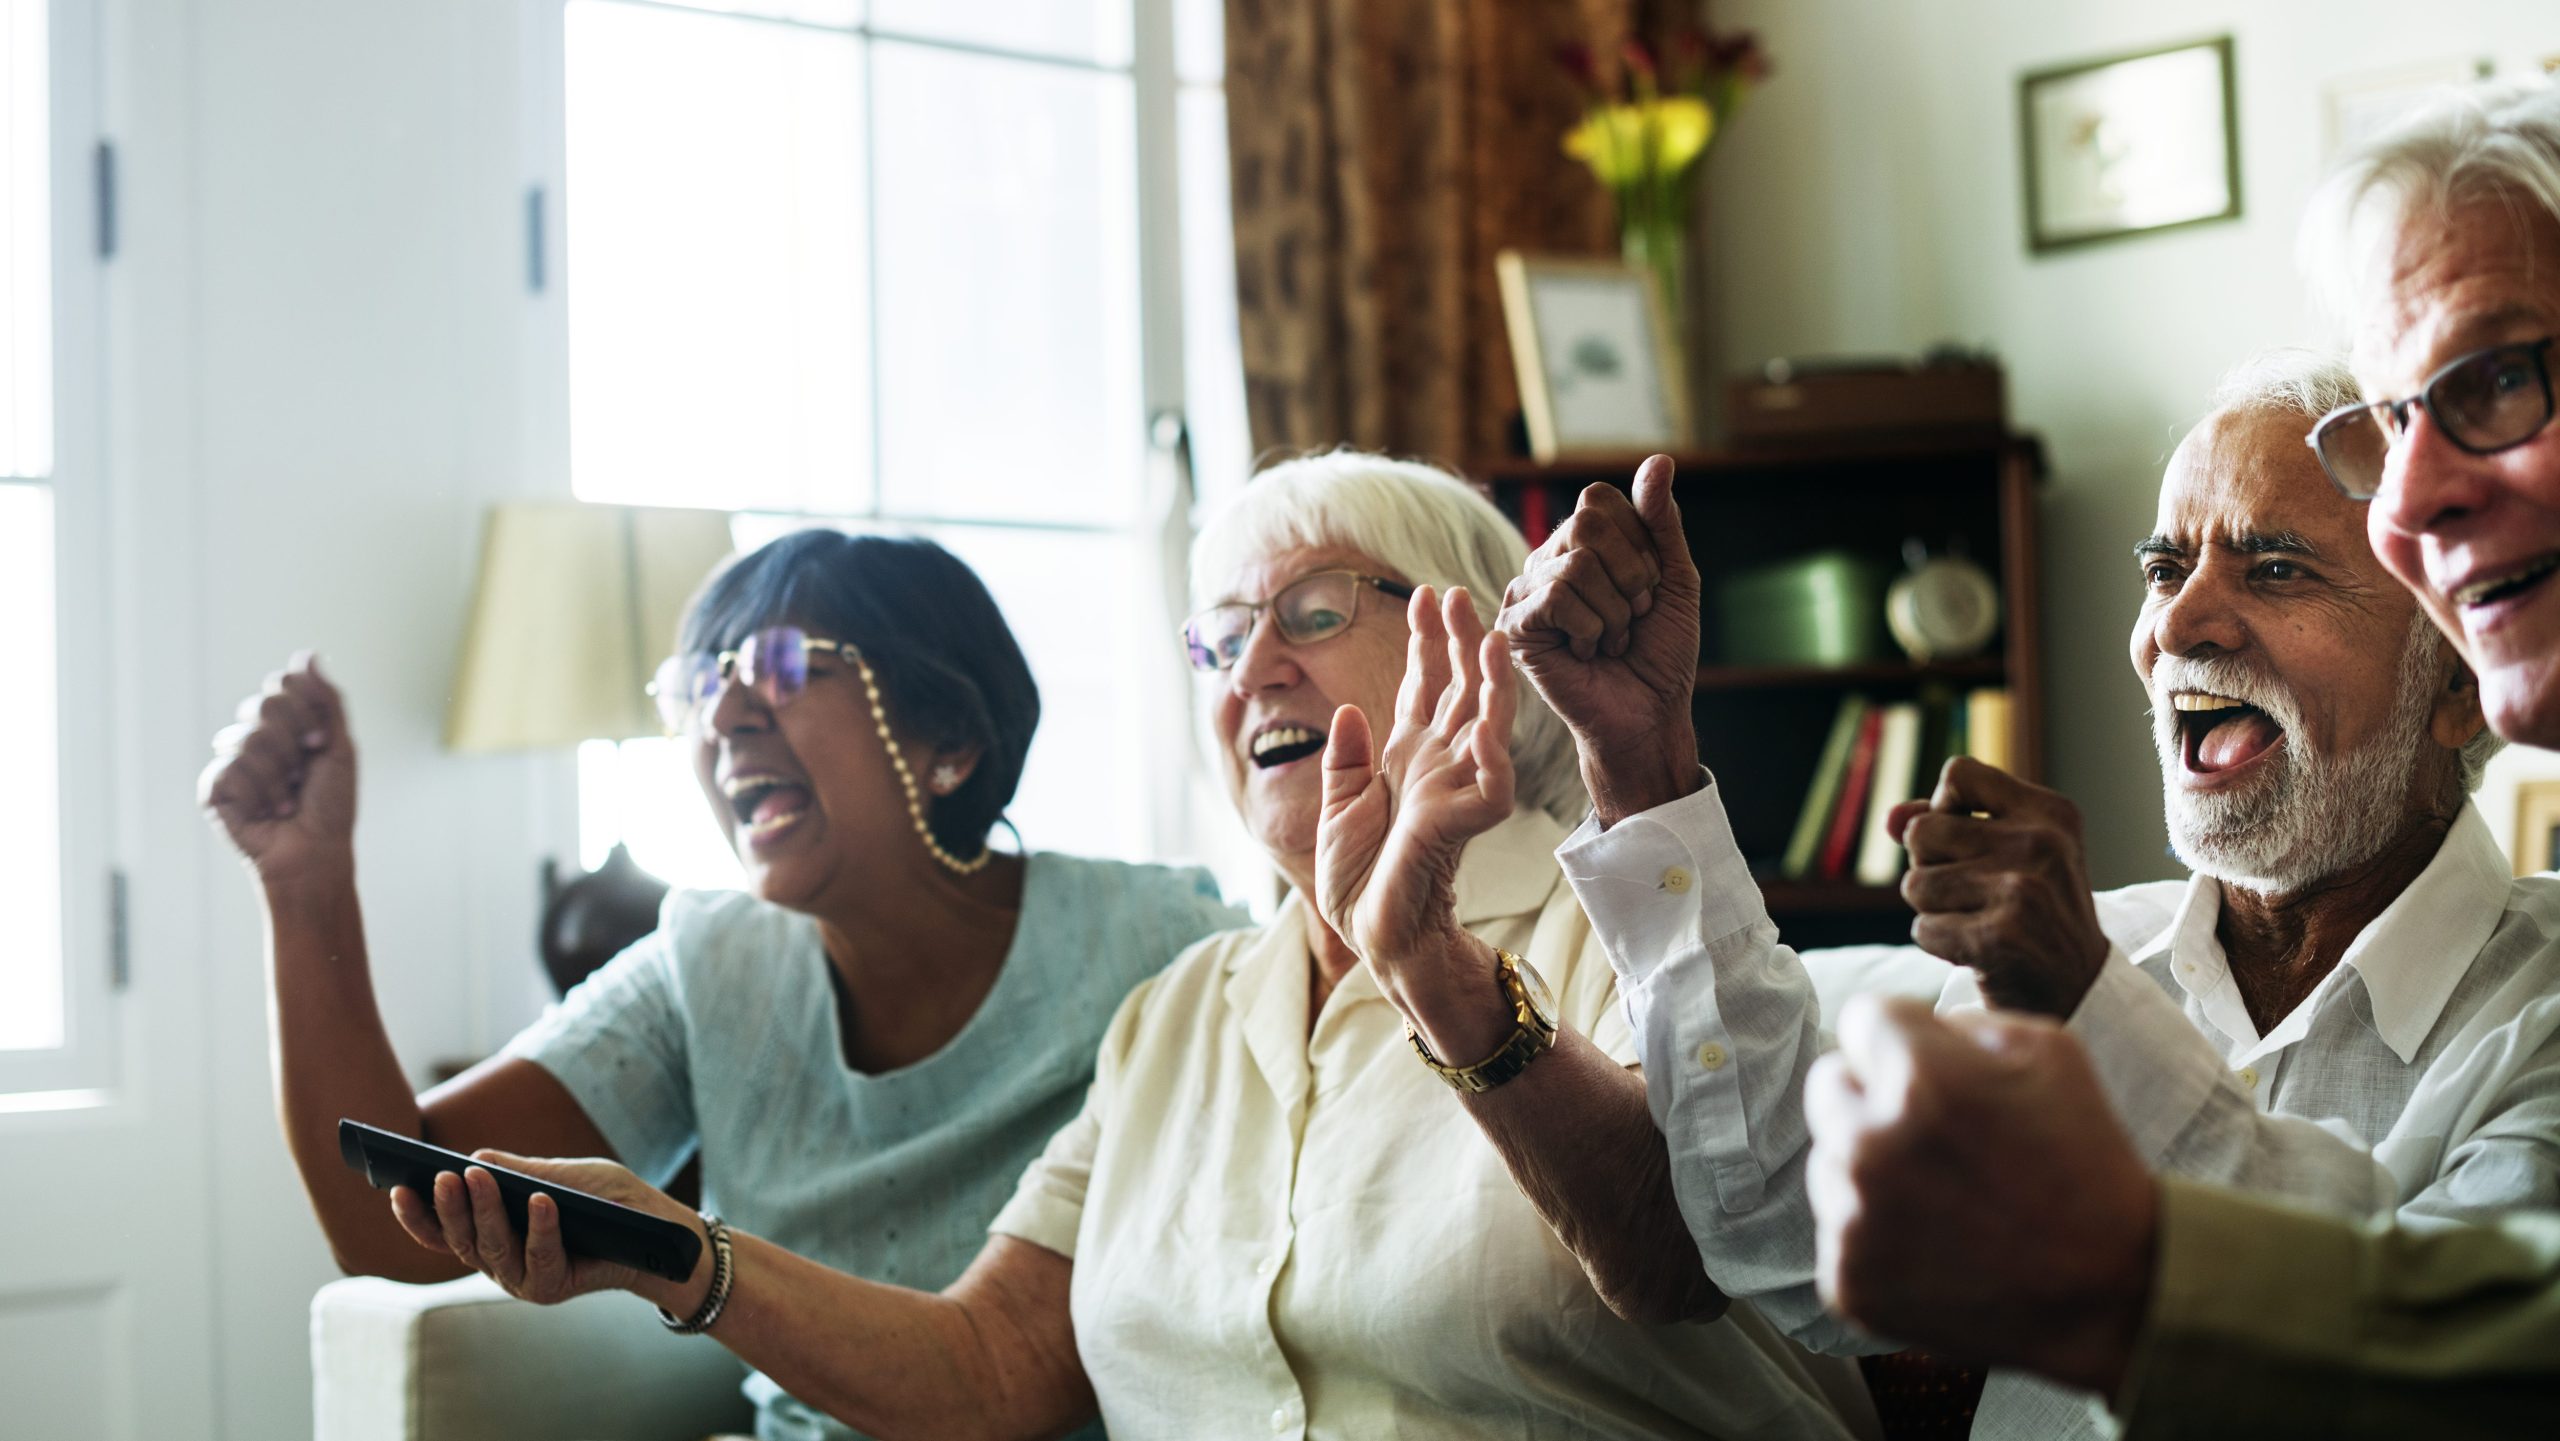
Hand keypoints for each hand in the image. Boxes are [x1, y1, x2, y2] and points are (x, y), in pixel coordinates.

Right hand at [197, 653, 358, 892]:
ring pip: (245, 740)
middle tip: (305, 772)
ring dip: (279, 776)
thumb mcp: (339, 746)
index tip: (320, 742)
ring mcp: (232, 762)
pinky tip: (267, 813)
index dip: (304, 710)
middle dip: (292, 742)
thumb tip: (306, 654)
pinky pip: (228, 770)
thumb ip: (327, 699)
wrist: (317, 852)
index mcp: (286, 724)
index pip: (281, 684)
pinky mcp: (214, 789)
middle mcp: (255, 737)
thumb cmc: (332, 805)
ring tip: (288, 800)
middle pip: (261, 706)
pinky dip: (258, 793)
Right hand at [388, 1150, 711, 1313]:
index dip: (416, 1214)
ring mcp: (522, 1278)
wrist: (655, 1231)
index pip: (442, 1229)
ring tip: (477, 1177)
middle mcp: (498, 1261)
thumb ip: (521, 1171)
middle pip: (461, 1239)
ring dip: (483, 1212)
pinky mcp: (551, 1287)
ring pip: (492, 1248)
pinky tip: (538, 1200)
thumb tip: (475, 1157)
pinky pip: (539, 1257)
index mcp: (491, 1234)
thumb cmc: (606, 1199)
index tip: (395, 1186)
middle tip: (441, 1175)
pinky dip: (539, 1227)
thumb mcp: (562, 1176)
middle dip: (449, 1206)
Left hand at [1316, 587, 1515, 1032]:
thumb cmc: (1359, 881)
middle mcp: (1438, 765)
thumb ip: (1346, 760)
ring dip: (1490, 678)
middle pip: (1457, 690)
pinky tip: (1492, 711)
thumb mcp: (1336, 809)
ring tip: (1489, 634)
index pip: (1422, 688)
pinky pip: (1491, 780)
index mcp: (1407, 759)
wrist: (1374, 934)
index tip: (1424, 597)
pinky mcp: (1467, 822)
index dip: (1425, 644)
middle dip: (1457, 641)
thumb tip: (1349, 709)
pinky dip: (1494, 747)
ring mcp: (1457, 790)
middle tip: (1456, 592)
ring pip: (1487, 723)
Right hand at [1497, 455, 1701, 824]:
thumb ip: (1661, 520)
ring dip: (1615, 612)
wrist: (1649, 713)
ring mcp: (1526, 591)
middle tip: (1634, 616)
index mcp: (1581, 543)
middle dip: (1631, 576)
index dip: (1640, 544)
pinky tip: (1588, 653)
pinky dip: (1592, 630)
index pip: (1600, 501)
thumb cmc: (1660, 651)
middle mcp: (1547, 560)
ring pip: (1577, 564)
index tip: (1650, 589)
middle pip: (1585, 523)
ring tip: (1612, 640)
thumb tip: (1658, 460)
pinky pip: (1558, 597)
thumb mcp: (1674, 577)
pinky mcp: (1516, 626)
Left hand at [1805, 995, 2158, 1396]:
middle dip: (1872, 1095)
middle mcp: (1870, 1146)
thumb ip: (1962, 1022)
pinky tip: (1936, 1244)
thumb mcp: (2051, 1051)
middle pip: (1828, 1085)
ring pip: (1829, 1161)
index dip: (1900, 1037)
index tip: (1926, 1065)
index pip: (1860, 1019)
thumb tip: (1908, 1028)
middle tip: (1932, 1131)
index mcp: (1919, 1079)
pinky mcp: (1848, 1279)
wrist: (2111, 1289)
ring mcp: (1853, 1220)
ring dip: (1870, 1167)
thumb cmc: (2085, 1162)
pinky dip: (1877, 1235)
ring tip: (1944, 1196)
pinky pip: (1839, 1232)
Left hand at [1886, 756, 2107, 1016]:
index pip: (1959, 774)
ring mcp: (2021, 890)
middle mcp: (2041, 843)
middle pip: (1922, 831)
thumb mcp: (2009, 853)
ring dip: (1933, 909)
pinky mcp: (1999, 936)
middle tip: (1970, 892)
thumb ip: (1946, 824)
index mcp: (2049, 812)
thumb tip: (1889, 819)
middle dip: (1929, 866)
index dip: (1941, 807)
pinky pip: (1923, 929)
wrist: (2079, 987)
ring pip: (1915, 884)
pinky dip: (1938, 943)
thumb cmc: (2033, 911)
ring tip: (1975, 921)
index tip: (1961, 839)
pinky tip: (1976, 950)